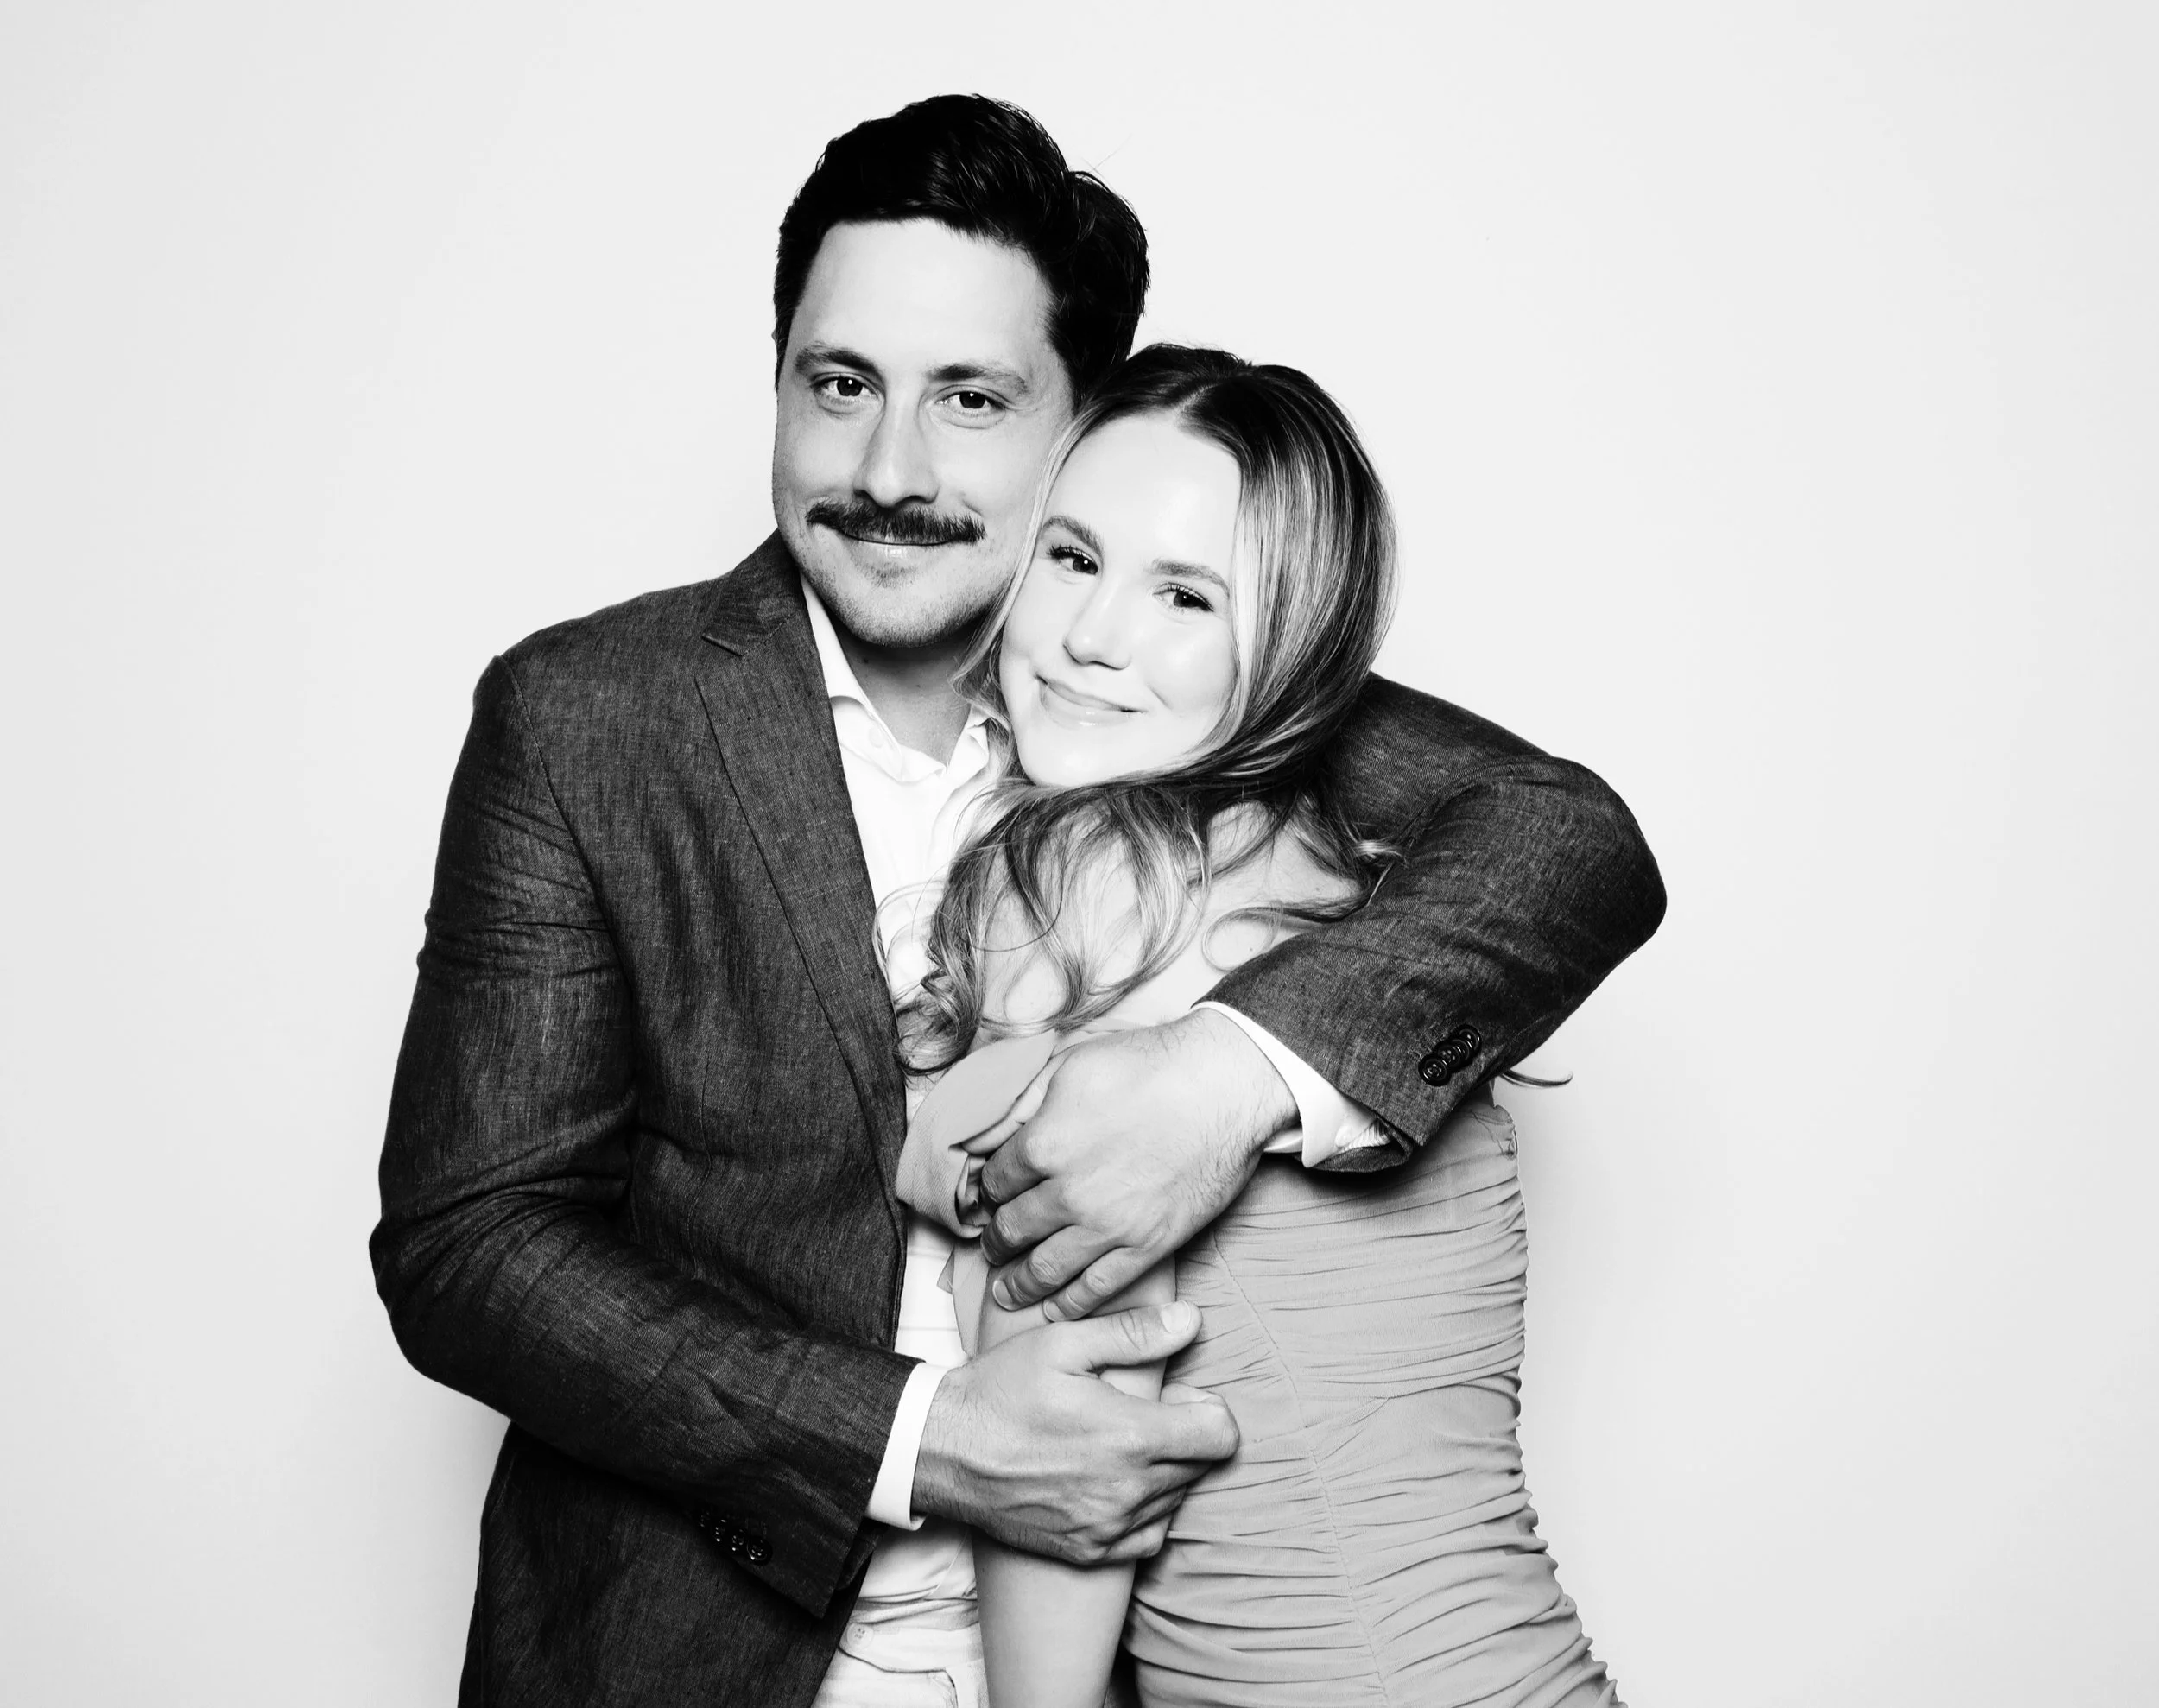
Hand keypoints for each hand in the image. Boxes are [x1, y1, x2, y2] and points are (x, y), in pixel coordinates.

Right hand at [912, 1301, 1238, 1563]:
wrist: (945, 1452)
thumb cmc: (1002, 1391)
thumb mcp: (1062, 1343)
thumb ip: (1134, 1333)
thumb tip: (1191, 1320)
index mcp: (1132, 1437)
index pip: (1221, 1437)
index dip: (1208, 1410)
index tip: (1177, 1397)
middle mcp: (1129, 1491)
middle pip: (1202, 1468)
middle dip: (1185, 1436)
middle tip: (1142, 1414)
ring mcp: (1109, 1527)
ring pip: (1176, 1501)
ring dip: (1165, 1472)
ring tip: (1121, 1445)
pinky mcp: (1090, 1551)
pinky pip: (1148, 1537)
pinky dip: (1144, 1510)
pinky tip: (1114, 1482)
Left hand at [978, 1009, 1294, 1320]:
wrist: (1222, 1086)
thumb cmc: (1150, 1064)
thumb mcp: (1071, 1064)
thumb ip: (1026, 1100)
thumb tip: (992, 1126)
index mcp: (1043, 1144)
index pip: (996, 1181)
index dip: (989, 1190)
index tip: (992, 1197)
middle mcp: (1068, 1193)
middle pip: (1012, 1228)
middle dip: (996, 1240)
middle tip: (992, 1246)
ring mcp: (1108, 1226)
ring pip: (1045, 1268)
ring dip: (1019, 1283)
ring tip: (1007, 1290)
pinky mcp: (1147, 1246)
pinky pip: (1098, 1287)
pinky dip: (1071, 1304)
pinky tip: (1056, 1309)